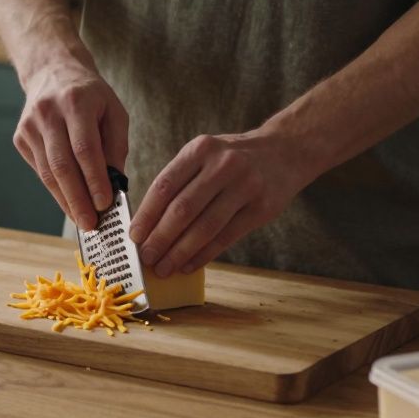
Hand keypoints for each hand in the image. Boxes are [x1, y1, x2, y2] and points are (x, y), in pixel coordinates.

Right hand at [13, 52, 128, 230]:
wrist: (52, 70)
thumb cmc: (90, 95)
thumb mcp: (114, 111)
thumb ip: (116, 146)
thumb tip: (115, 184)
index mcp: (76, 102)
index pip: (85, 149)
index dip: (94, 179)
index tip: (105, 204)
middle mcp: (48, 113)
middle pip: (61, 165)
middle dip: (77, 199)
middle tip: (91, 224)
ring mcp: (30, 126)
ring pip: (48, 172)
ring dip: (65, 200)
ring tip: (82, 221)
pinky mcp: (20, 137)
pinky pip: (40, 170)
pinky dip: (56, 190)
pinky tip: (69, 202)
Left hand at [129, 126, 309, 276]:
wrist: (285, 151)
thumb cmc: (233, 158)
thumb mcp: (205, 154)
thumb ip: (179, 180)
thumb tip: (148, 222)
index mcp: (201, 149)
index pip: (165, 185)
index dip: (146, 214)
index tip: (133, 236)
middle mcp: (223, 165)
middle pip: (183, 209)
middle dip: (160, 238)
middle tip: (146, 258)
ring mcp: (245, 186)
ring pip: (205, 227)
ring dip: (180, 252)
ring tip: (164, 268)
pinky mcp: (261, 208)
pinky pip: (226, 237)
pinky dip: (204, 255)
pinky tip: (188, 265)